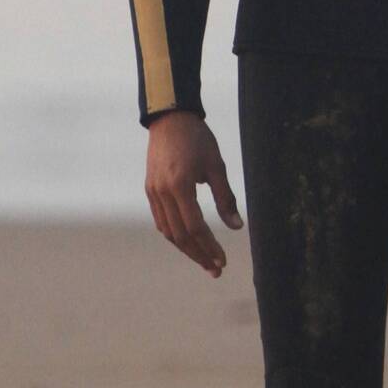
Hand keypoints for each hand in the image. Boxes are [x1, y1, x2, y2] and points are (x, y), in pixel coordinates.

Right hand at [145, 112, 242, 277]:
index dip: (209, 247)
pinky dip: (175, 235)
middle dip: (199, 255)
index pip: (195, 227)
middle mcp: (162, 192)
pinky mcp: (150, 190)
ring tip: (205, 260)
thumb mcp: (217, 166)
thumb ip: (226, 198)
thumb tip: (237, 227)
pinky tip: (188, 241)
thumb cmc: (198, 139)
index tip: (223, 261)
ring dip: (186, 249)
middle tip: (216, 269)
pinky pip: (161, 221)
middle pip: (180, 236)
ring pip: (168, 232)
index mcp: (180, 185)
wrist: (170, 118)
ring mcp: (153, 192)